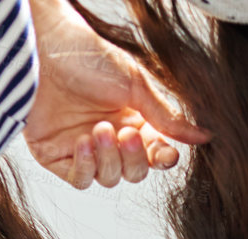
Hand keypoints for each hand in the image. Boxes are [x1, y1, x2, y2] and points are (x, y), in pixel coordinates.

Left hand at [22, 0, 205, 188]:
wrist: (44, 50)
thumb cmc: (88, 57)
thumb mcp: (136, 86)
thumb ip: (168, 118)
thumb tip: (204, 137)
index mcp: (133, 120)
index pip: (155, 154)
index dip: (162, 158)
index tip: (165, 152)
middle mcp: (110, 137)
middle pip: (134, 173)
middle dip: (134, 158)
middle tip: (126, 133)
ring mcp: (83, 148)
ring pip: (109, 179)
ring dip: (109, 158)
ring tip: (100, 129)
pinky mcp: (57, 156)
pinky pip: (81, 180)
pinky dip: (86, 166)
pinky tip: (83, 141)